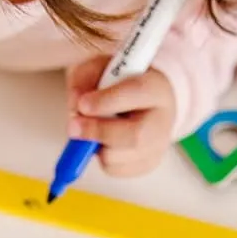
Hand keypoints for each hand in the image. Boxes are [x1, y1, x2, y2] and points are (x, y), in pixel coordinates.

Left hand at [66, 56, 176, 176]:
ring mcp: (158, 147)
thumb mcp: (101, 68)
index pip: (136, 93)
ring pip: (119, 157)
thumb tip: (75, 105)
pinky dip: (99, 157)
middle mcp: (163, 120)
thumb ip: (85, 78)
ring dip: (95, 146)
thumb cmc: (122, 83)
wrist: (148, 102)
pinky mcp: (148, 165)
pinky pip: (114, 169)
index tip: (82, 104)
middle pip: (135, 136)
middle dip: (98, 132)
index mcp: (156, 87)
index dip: (106, 101)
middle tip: (72, 128)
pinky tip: (102, 142)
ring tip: (91, 130)